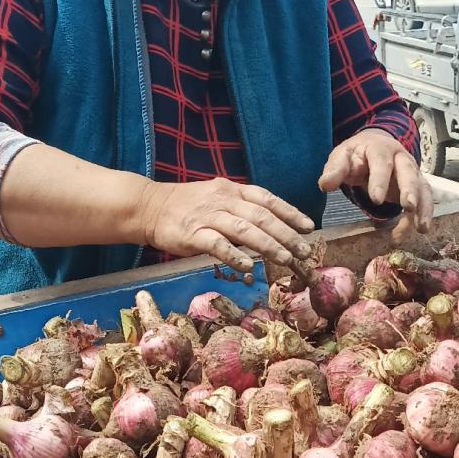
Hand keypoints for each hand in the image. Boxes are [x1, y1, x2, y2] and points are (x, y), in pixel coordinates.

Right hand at [137, 178, 314, 274]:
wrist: (149, 206)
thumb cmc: (188, 206)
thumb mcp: (218, 198)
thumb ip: (243, 210)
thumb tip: (272, 228)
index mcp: (232, 190)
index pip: (267, 199)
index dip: (290, 213)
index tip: (309, 227)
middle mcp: (223, 200)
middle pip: (261, 217)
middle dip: (286, 234)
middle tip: (304, 250)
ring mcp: (208, 216)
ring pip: (244, 230)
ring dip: (268, 245)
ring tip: (286, 259)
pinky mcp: (192, 233)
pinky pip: (217, 245)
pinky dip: (234, 256)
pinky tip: (247, 267)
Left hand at [320, 129, 433, 234]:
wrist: (374, 147)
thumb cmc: (357, 156)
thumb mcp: (342, 157)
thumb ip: (335, 170)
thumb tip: (325, 185)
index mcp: (379, 148)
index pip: (381, 162)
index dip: (380, 180)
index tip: (376, 200)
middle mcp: (400, 157)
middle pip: (408, 172)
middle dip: (409, 190)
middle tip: (408, 207)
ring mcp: (412, 171)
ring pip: (421, 186)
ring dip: (423, 207)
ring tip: (421, 228)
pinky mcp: (418, 185)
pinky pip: (425, 199)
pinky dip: (424, 214)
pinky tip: (419, 230)